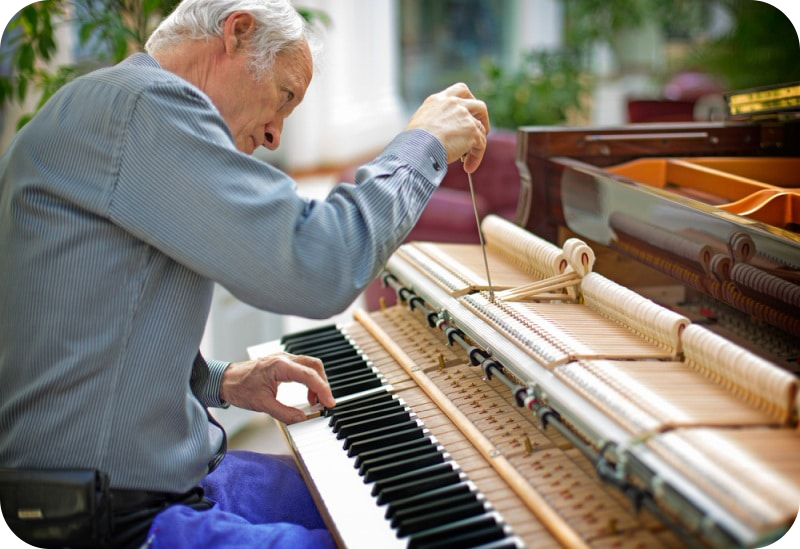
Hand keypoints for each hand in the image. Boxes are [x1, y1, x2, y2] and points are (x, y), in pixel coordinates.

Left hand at [220, 353, 334, 423]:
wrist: (225, 380)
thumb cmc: (240, 388)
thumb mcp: (262, 405)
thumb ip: (284, 413)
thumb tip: (302, 418)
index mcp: (280, 366)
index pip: (309, 376)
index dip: (323, 390)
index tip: (329, 403)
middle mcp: (284, 359)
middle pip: (314, 366)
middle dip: (323, 384)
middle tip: (325, 402)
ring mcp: (283, 359)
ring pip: (310, 365)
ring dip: (317, 382)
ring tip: (315, 401)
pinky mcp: (282, 363)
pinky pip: (302, 367)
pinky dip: (309, 380)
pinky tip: (306, 394)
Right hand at [405, 83, 489, 172]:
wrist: (417, 147)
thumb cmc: (412, 143)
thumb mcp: (421, 125)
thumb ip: (435, 124)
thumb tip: (444, 137)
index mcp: (438, 100)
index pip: (460, 90)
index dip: (469, 101)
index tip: (470, 112)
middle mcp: (453, 104)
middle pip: (478, 105)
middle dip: (483, 118)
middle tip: (480, 132)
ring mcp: (464, 115)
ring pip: (480, 129)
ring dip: (477, 145)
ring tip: (468, 161)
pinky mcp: (471, 130)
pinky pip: (480, 144)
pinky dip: (477, 156)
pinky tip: (469, 167)